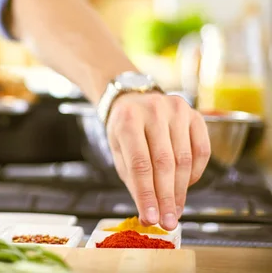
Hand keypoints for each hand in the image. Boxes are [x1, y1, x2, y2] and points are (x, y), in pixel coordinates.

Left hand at [106, 92, 210, 230]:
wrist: (133, 99)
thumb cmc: (124, 129)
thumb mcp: (118, 151)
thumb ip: (133, 180)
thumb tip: (149, 214)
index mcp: (128, 120)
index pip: (140, 164)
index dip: (147, 194)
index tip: (151, 218)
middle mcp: (154, 111)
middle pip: (164, 163)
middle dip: (166, 197)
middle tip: (167, 222)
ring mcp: (177, 110)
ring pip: (184, 159)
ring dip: (181, 190)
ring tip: (175, 210)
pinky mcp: (195, 115)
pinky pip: (201, 150)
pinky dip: (195, 173)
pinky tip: (186, 185)